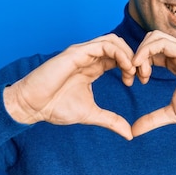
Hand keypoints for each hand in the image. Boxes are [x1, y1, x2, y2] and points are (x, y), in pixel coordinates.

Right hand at [3, 34, 136, 139]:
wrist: (32, 106)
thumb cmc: (55, 107)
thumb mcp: (91, 114)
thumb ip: (111, 120)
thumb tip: (130, 134)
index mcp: (93, 67)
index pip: (119, 57)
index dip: (133, 66)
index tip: (140, 82)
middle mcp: (88, 56)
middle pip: (120, 46)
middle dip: (136, 58)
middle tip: (143, 76)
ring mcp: (82, 52)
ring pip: (114, 41)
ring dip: (129, 54)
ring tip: (135, 71)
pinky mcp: (76, 52)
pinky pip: (104, 45)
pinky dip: (119, 53)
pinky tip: (126, 68)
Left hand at [131, 31, 175, 136]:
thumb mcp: (173, 113)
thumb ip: (153, 119)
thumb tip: (134, 130)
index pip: (152, 51)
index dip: (138, 63)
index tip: (133, 82)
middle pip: (150, 39)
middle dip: (136, 55)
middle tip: (133, 76)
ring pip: (154, 37)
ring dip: (140, 53)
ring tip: (139, 73)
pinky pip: (161, 43)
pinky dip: (146, 52)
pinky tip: (141, 68)